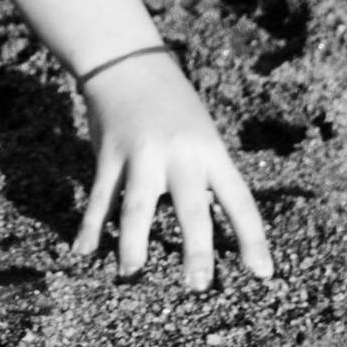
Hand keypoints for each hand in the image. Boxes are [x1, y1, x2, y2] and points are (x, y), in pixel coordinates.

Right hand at [72, 51, 272, 293]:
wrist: (127, 60)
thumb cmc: (172, 104)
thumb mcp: (202, 134)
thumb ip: (205, 176)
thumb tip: (211, 230)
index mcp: (211, 151)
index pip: (238, 200)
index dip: (251, 238)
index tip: (262, 274)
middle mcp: (180, 155)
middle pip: (191, 208)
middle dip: (196, 249)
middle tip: (198, 286)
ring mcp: (141, 154)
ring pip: (138, 206)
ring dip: (134, 244)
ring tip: (132, 274)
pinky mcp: (109, 154)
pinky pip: (100, 196)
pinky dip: (91, 226)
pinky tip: (84, 251)